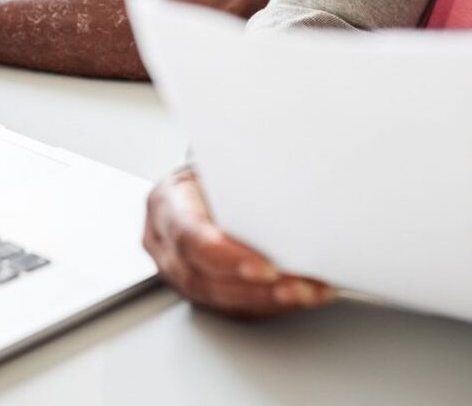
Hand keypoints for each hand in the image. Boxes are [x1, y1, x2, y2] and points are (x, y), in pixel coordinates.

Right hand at [143, 167, 333, 318]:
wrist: (206, 180)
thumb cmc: (217, 169)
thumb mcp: (223, 162)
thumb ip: (243, 182)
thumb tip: (291, 192)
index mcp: (167, 204)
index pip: (190, 238)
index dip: (228, 258)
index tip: (268, 268)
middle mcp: (164, 243)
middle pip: (205, 279)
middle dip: (256, 290)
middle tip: (298, 288)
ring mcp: (178, 271)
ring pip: (220, 301)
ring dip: (269, 301)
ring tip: (308, 294)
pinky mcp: (200, 290)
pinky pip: (233, 308)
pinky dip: (271, 305)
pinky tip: (300, 297)